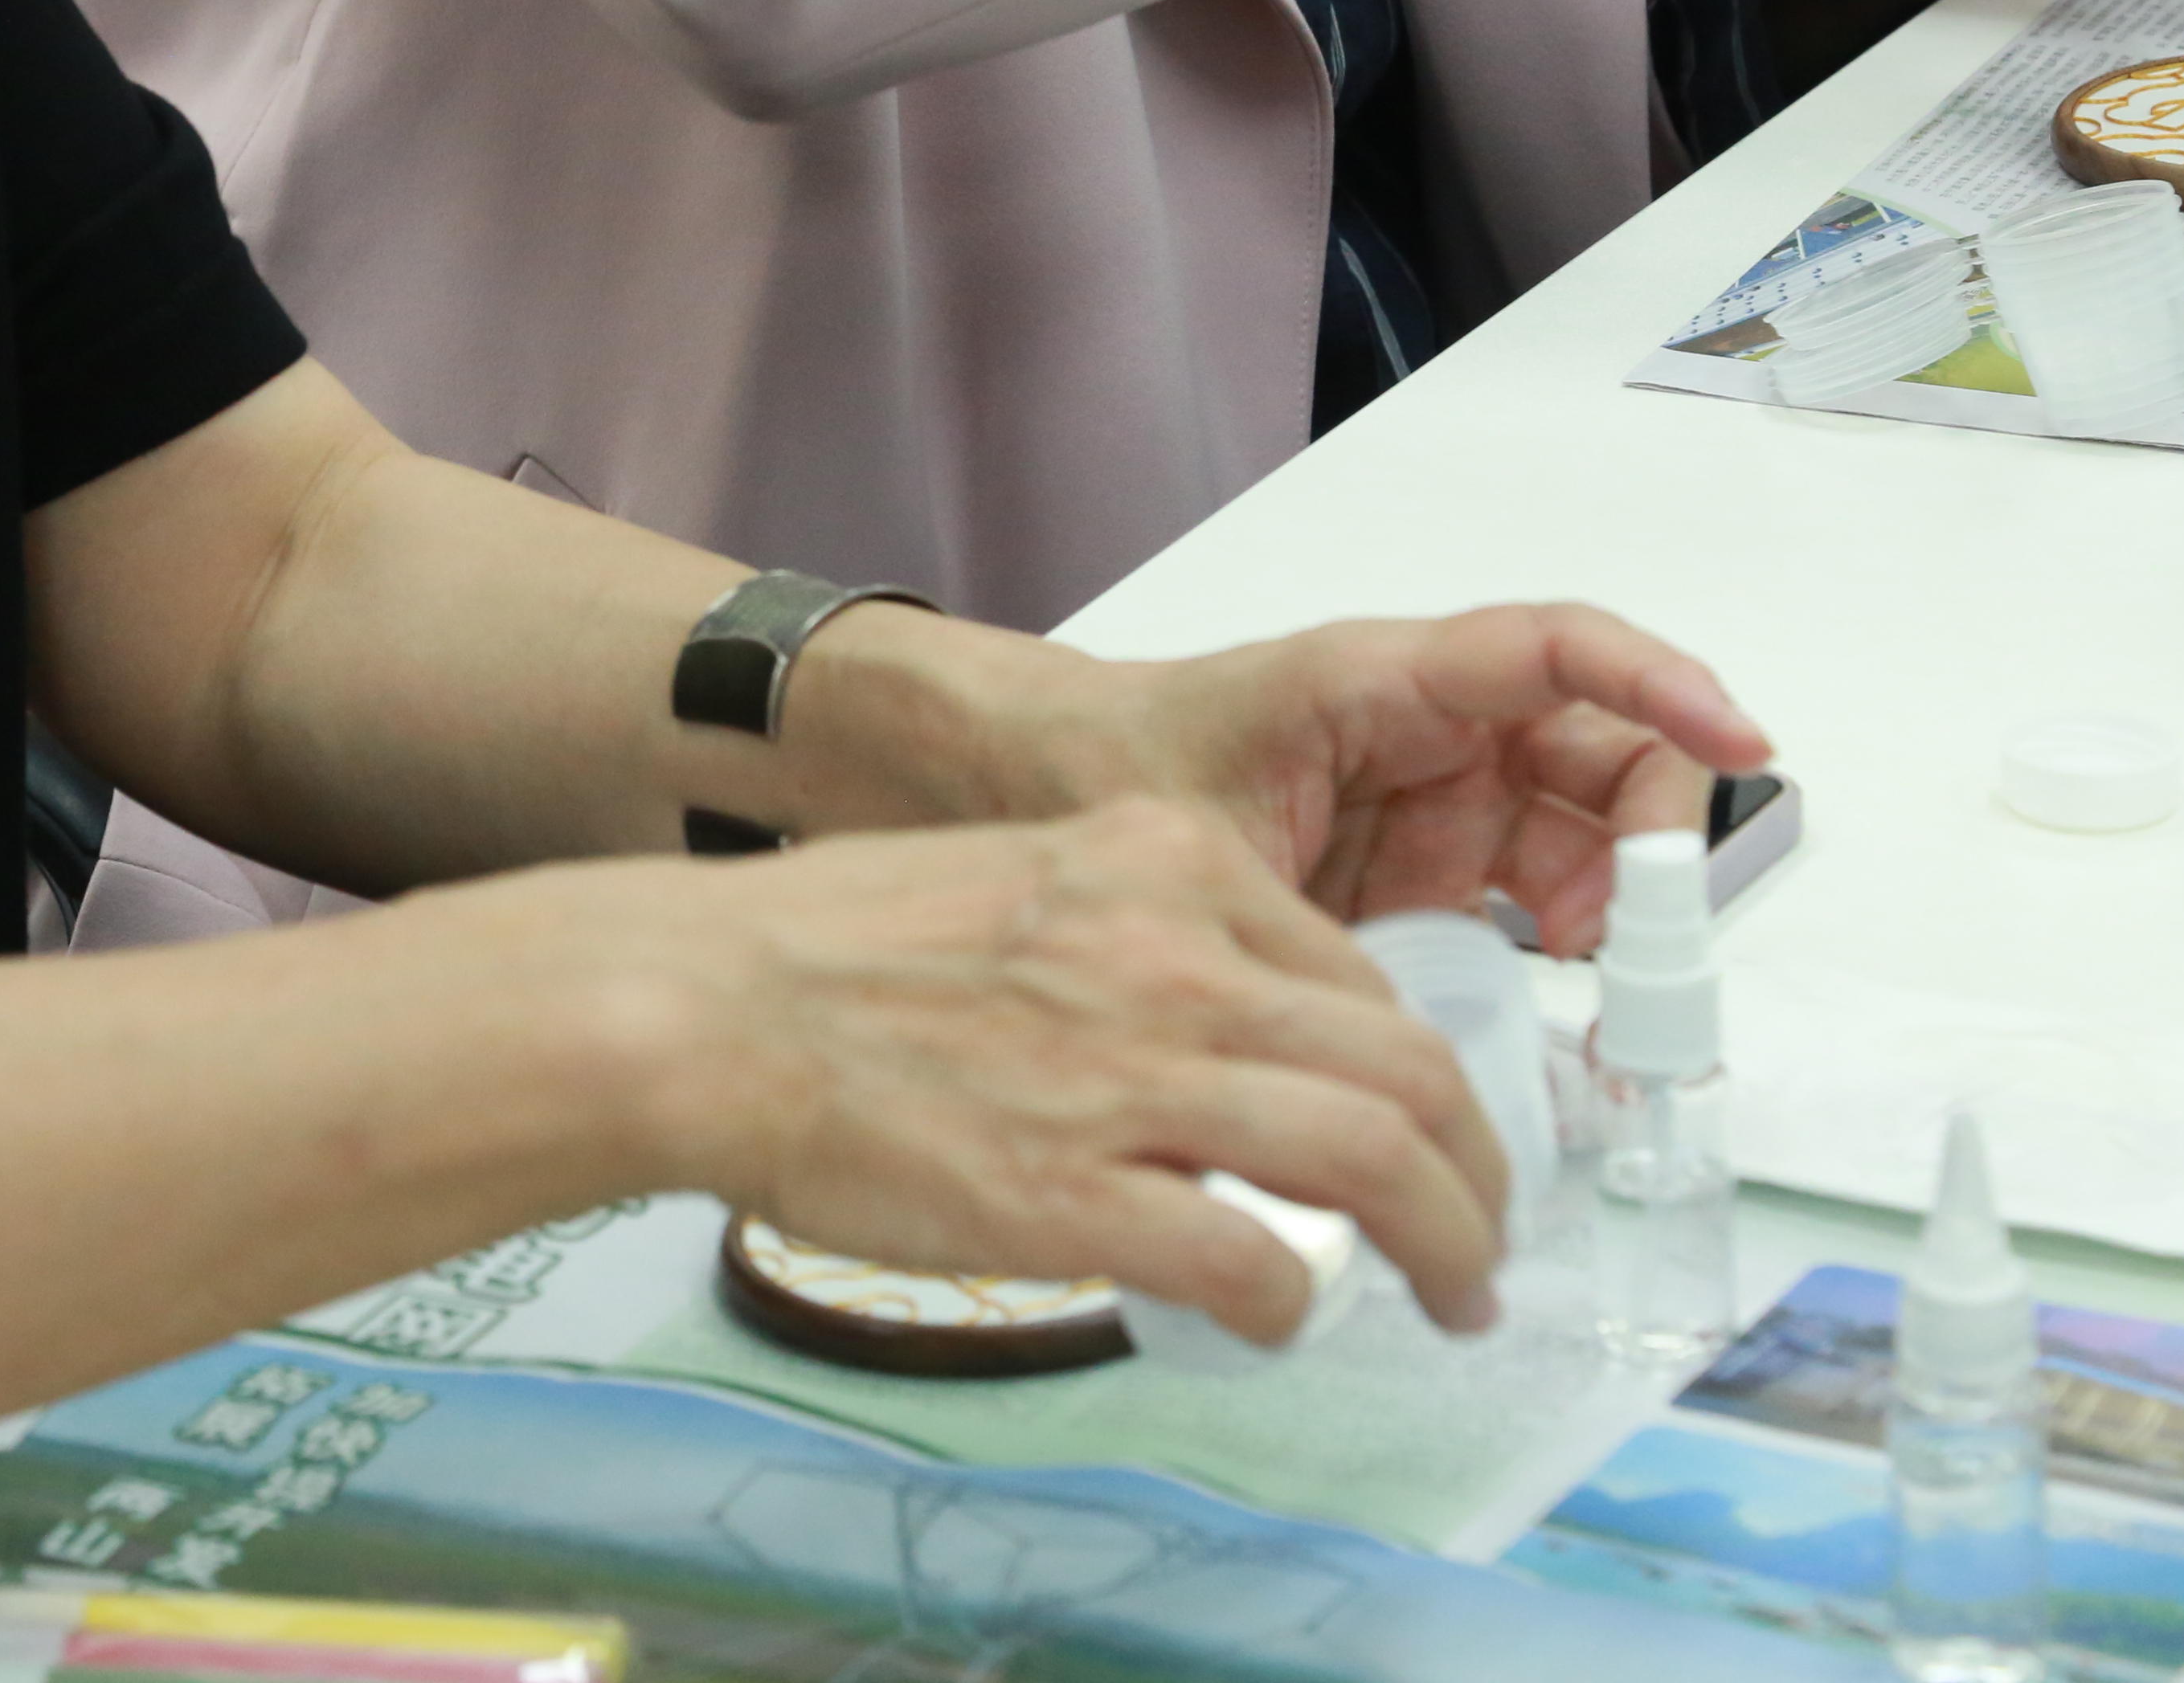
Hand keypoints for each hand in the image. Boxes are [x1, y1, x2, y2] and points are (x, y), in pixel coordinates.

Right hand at [682, 801, 1513, 1342]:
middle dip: (1479, 1171)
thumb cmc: (830, 947)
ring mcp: (1130, 1075)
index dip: (1420, 1073)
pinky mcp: (1074, 1192)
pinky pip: (1251, 1262)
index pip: (1361, 980)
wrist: (702, 1004)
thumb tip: (1215, 1031)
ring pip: (1371, 1159)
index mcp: (1162, 862)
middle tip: (1481, 1236)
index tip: (1428, 1130)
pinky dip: (1295, 1305)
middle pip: (1406, 1071)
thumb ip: (1135, 932)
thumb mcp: (1022, 878)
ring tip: (1453, 1297)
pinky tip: (1283, 1321)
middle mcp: (1173, 955)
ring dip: (1443, 1243)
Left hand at [1007, 603, 1771, 958]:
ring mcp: (1441, 801)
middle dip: (1653, 836)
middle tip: (1640, 939)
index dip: (1658, 683)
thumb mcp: (1182, 832)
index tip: (1735, 738)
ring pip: (1588, 834)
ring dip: (1621, 909)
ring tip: (1601, 1002)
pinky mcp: (1434, 868)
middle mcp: (1431, 731)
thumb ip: (1280, 916)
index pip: (1551, 652)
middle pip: (1602, 751)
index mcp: (1377, 684)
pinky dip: (1572, 951)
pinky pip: (1541, 896)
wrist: (1027, 784)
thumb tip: (1371, 1027)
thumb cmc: (1096, 764)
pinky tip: (1556, 1018)